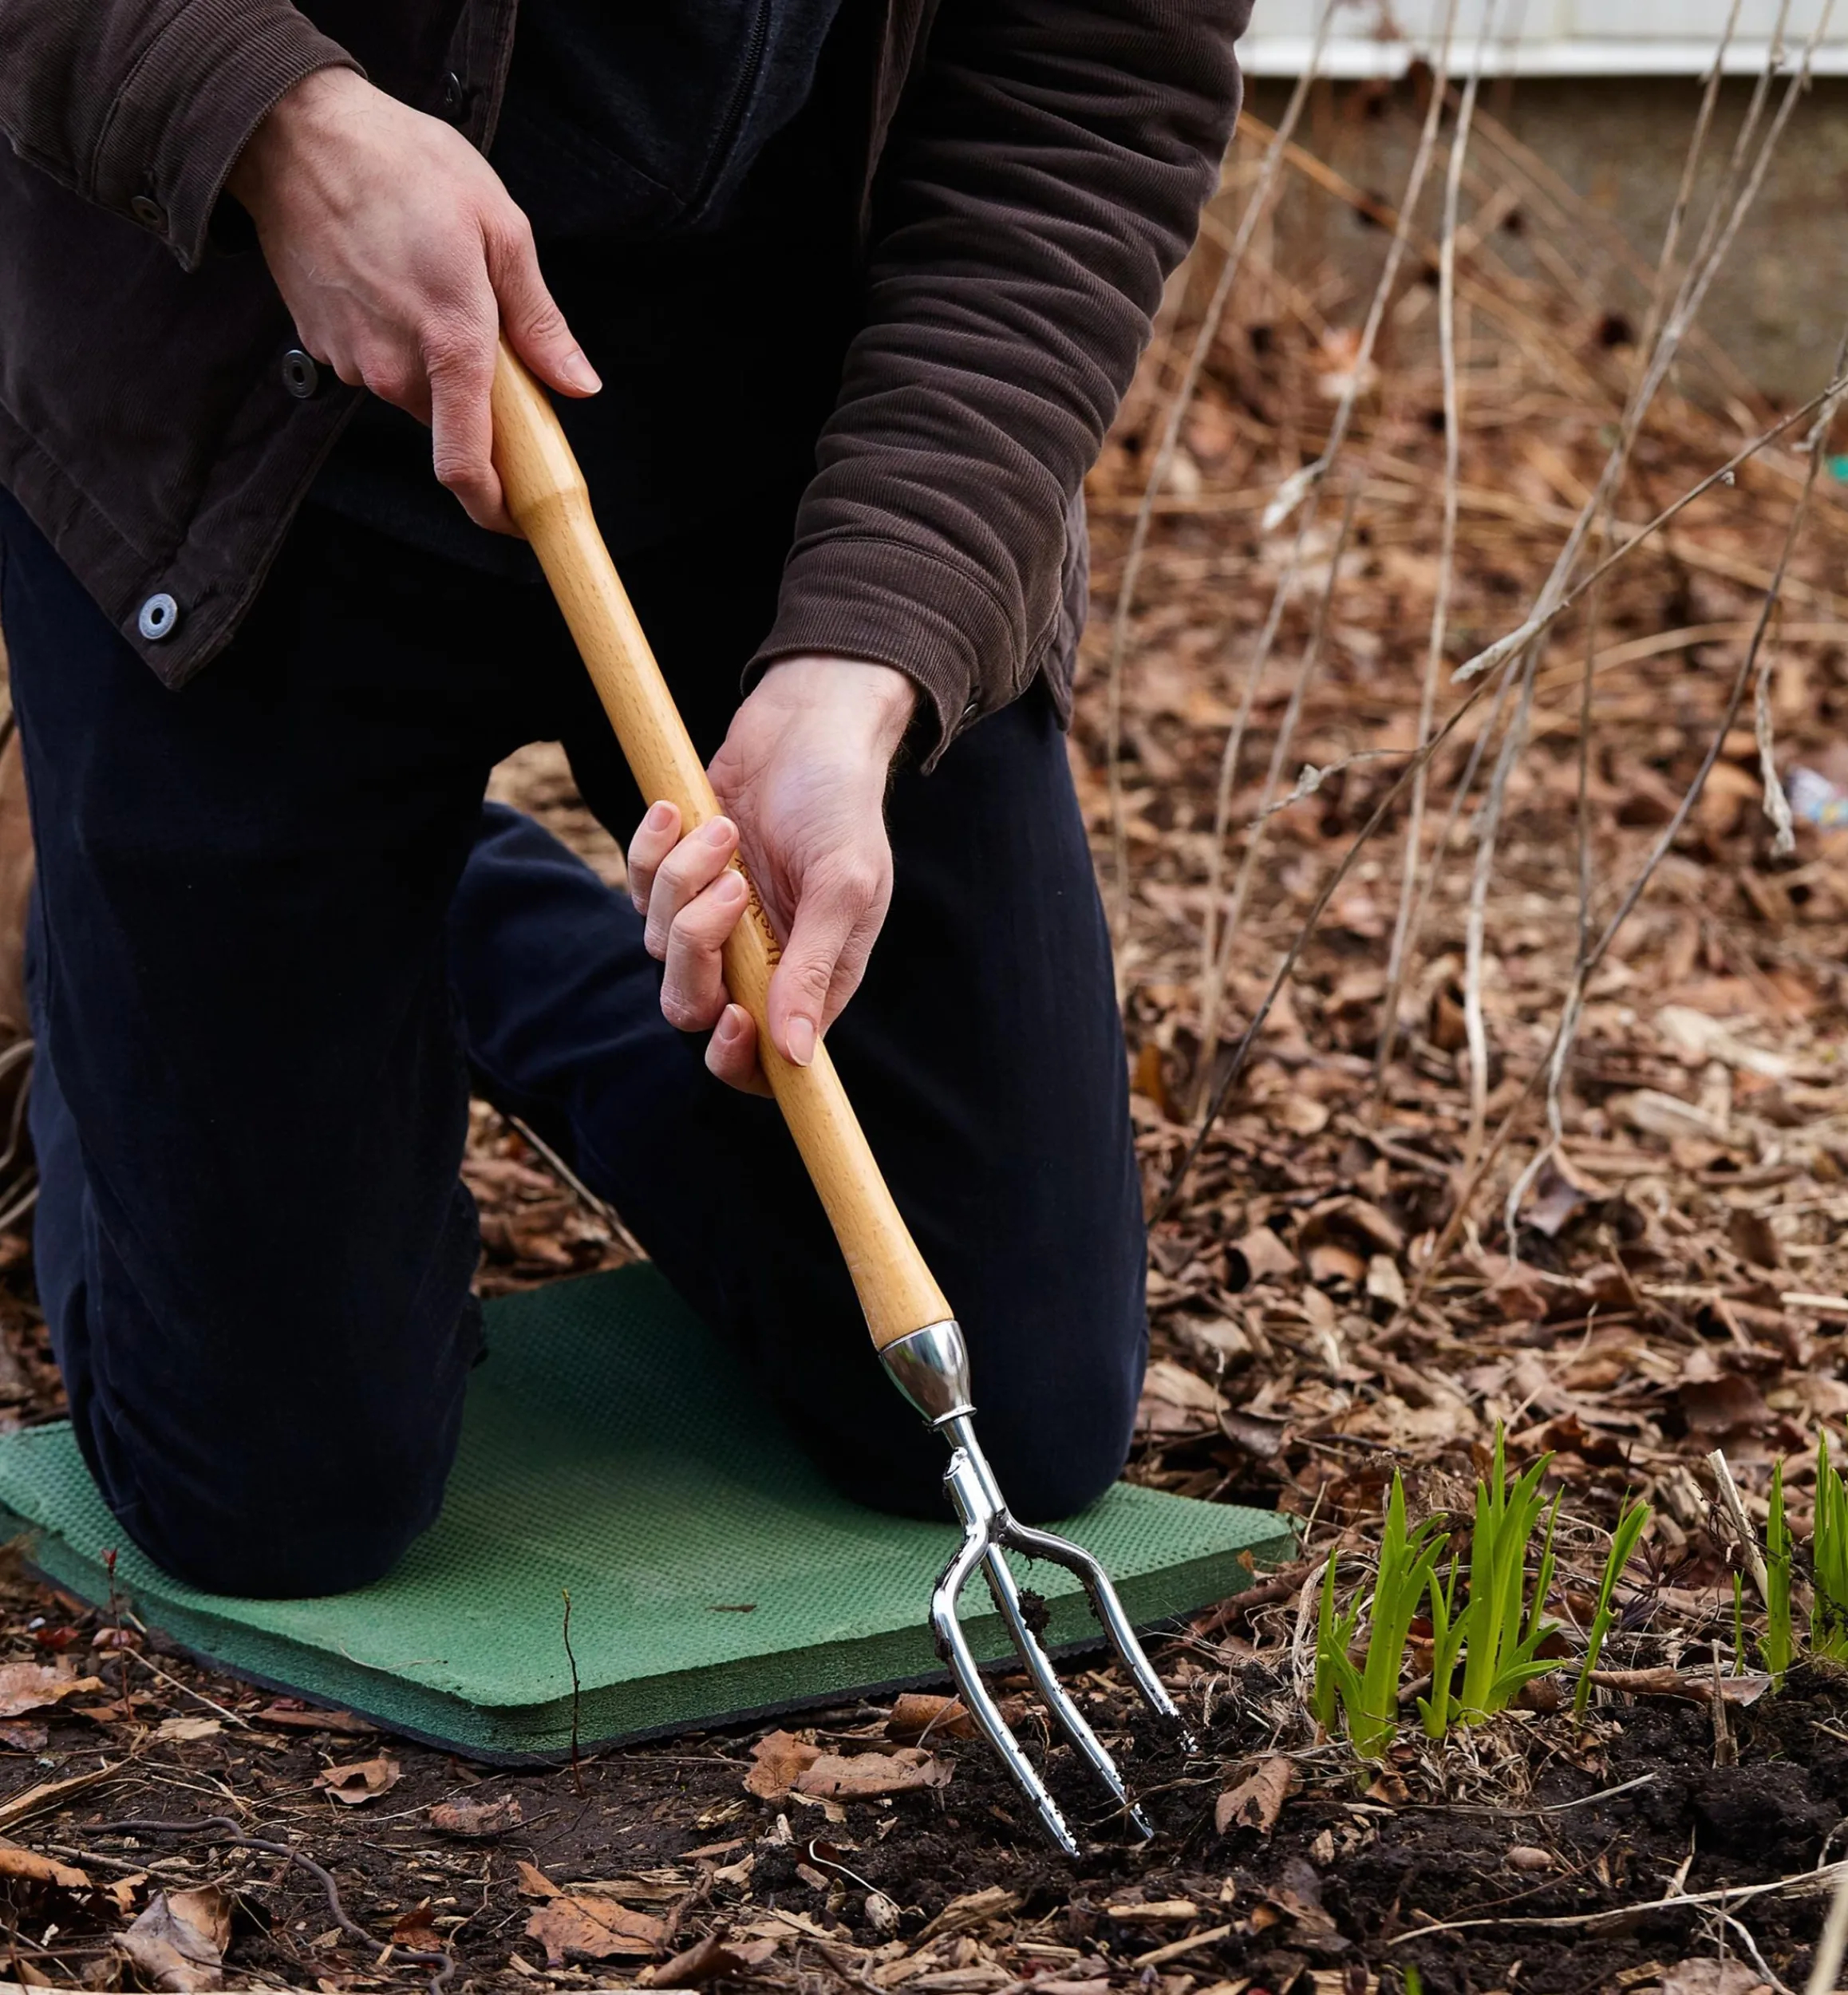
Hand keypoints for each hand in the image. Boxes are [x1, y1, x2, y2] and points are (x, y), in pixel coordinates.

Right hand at [226, 67, 599, 531]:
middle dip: (481, 403)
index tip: (521, 520)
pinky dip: (401, 341)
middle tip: (490, 333)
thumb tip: (577, 384)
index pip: (467, 465)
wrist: (292, 133)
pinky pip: (381, 365)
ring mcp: (355, 361)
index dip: (497, 508)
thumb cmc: (402, 164)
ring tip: (433, 283)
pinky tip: (395, 279)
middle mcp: (396, 368)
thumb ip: (540, 320)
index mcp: (451, 341)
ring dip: (438, 364)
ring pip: (418, 394)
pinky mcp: (325, 347)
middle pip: (454, 425)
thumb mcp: (499, 227)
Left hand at [626, 657, 918, 1091]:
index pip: (764, 1061)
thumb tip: (796, 1055)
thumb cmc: (841, 803)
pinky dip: (653, 850)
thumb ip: (813, 969)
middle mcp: (757, 960)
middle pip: (692, 1006)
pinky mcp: (678, 877)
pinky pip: (638, 889)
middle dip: (696, 951)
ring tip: (725, 829)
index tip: (731, 1016)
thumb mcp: (844, 885)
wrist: (807, 723)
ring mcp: (713, 920)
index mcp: (809, 977)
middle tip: (729, 890)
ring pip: (659, 944)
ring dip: (683, 881)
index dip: (737, 1060)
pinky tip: (683, 810)